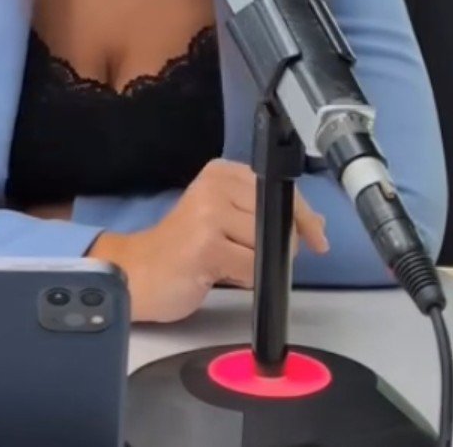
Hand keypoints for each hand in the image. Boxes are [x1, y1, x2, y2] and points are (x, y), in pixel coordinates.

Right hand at [87, 158, 328, 322]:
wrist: (135, 272)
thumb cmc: (181, 248)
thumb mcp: (224, 220)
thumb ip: (264, 216)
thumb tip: (315, 224)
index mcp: (221, 172)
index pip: (278, 188)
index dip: (302, 215)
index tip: (317, 238)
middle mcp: (215, 185)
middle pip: (277, 217)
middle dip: (283, 244)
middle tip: (258, 260)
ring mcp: (209, 213)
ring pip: (266, 244)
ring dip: (259, 265)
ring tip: (230, 266)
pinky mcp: (206, 245)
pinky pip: (251, 268)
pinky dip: (246, 280)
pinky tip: (221, 275)